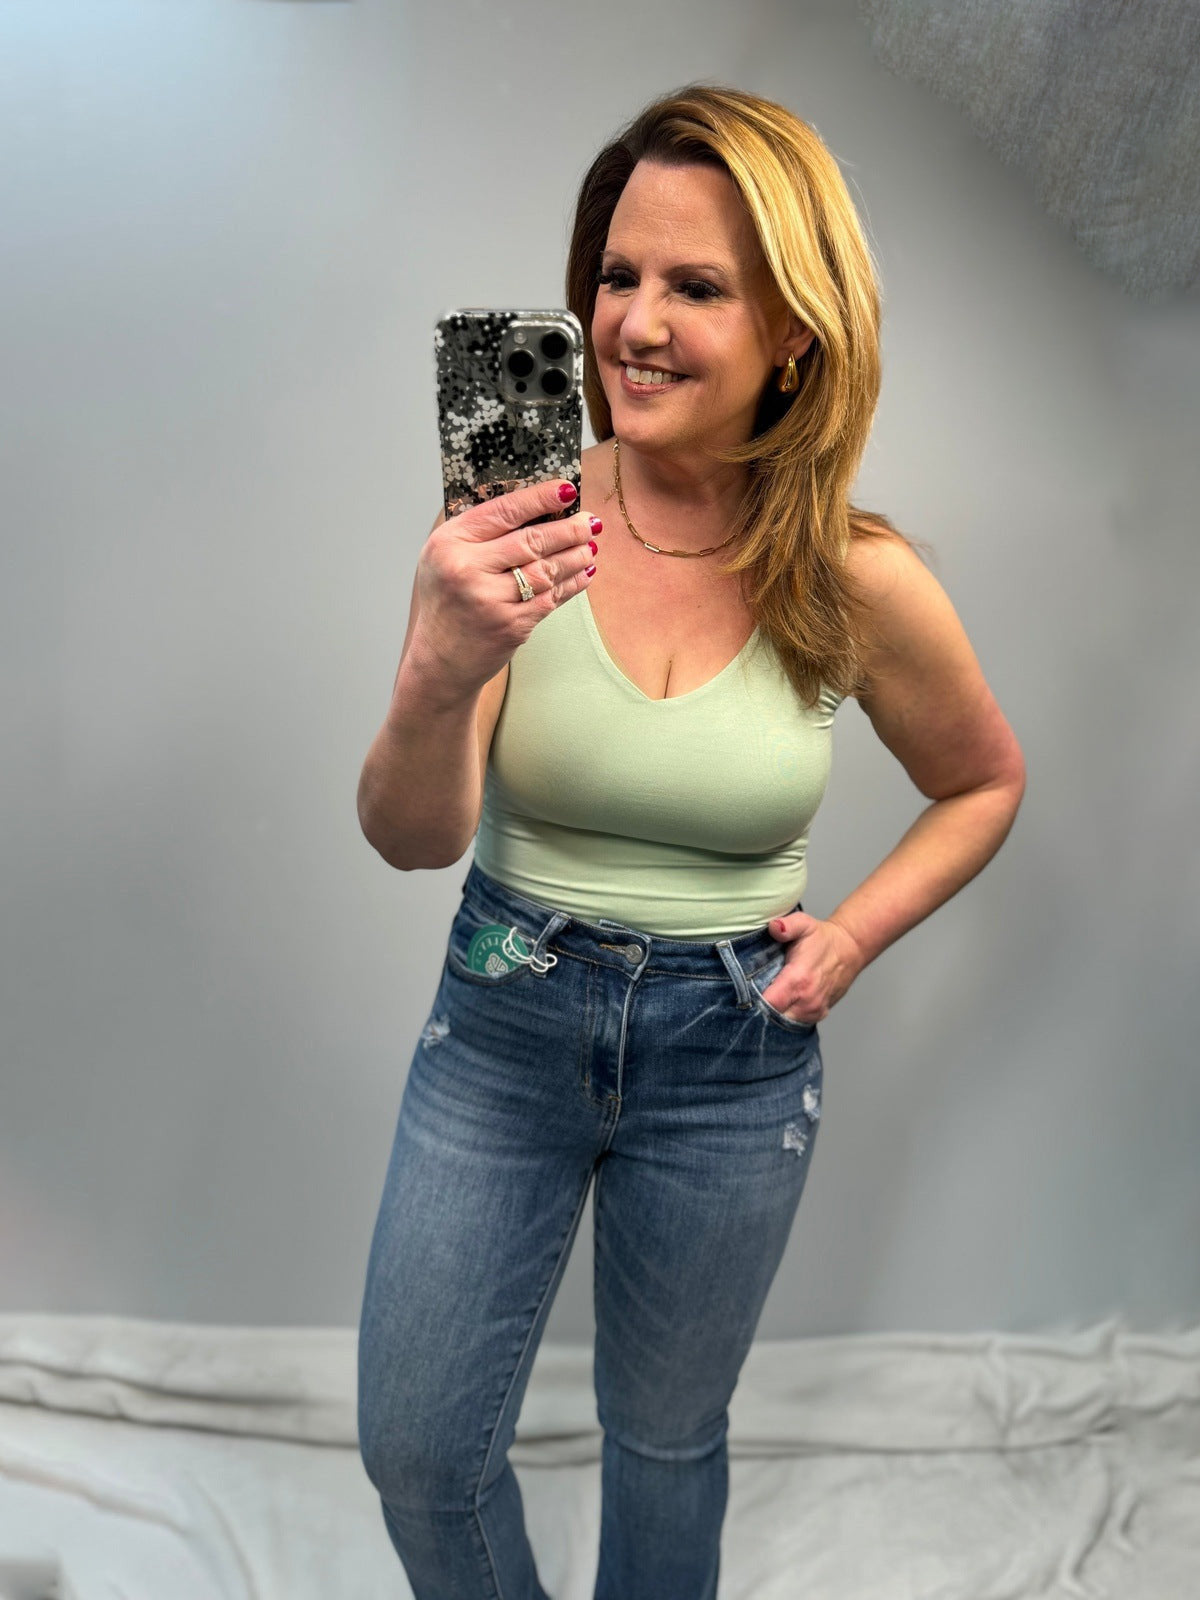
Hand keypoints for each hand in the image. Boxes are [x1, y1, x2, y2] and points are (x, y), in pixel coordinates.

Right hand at [408, 479, 599, 699]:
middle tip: (590, 522)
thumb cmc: (446, 603)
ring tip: (591, 545)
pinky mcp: (511, 625)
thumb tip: (536, 507)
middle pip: (531, 540)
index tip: (567, 489)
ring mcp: (489, 600)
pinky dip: (572, 584)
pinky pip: (551, 598)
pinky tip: (584, 572)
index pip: (503, 511)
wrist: (440, 661)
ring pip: (546, 569)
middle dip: (569, 529)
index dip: (540, 498)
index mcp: (448, 543)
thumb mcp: (444, 558)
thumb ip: (479, 533)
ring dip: (576, 555)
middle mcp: (466, 569)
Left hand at [759, 911, 865, 1023]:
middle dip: (760, 1009)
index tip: (744, 992)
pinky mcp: (819, 1014)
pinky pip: (795, 1023)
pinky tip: (782, 1003)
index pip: (768, 1003)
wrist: (850, 950)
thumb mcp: (804, 924)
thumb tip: (774, 927)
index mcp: (798, 979)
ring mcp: (814, 1010)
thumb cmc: (822, 938)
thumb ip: (787, 926)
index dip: (753, 1000)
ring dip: (772, 1014)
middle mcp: (807, 1000)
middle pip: (772, 1017)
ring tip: (766, 998)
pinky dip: (786, 1016)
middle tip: (752, 995)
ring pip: (783, 1022)